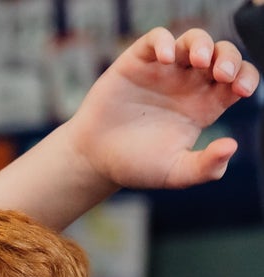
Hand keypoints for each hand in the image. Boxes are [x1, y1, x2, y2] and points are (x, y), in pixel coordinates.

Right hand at [67, 27, 259, 189]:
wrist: (94, 160)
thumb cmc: (134, 166)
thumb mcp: (174, 172)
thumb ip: (205, 167)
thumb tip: (231, 147)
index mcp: (203, 105)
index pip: (237, 80)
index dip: (246, 77)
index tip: (240, 90)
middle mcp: (187, 83)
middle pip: (221, 54)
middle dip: (229, 57)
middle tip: (223, 74)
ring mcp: (163, 71)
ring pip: (193, 41)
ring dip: (202, 44)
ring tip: (199, 61)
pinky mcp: (137, 62)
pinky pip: (157, 39)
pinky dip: (164, 42)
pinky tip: (166, 59)